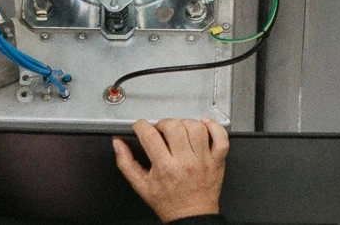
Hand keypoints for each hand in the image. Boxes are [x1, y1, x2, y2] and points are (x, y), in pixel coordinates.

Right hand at [112, 118, 228, 222]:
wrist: (192, 217)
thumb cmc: (169, 203)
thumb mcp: (141, 186)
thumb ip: (126, 163)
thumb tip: (118, 144)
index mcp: (165, 167)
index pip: (150, 135)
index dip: (141, 126)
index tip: (141, 127)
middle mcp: (185, 161)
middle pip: (174, 126)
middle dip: (163, 124)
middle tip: (161, 132)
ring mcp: (204, 160)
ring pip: (196, 127)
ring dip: (185, 123)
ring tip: (180, 131)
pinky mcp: (217, 160)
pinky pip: (221, 137)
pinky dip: (214, 127)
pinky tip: (204, 126)